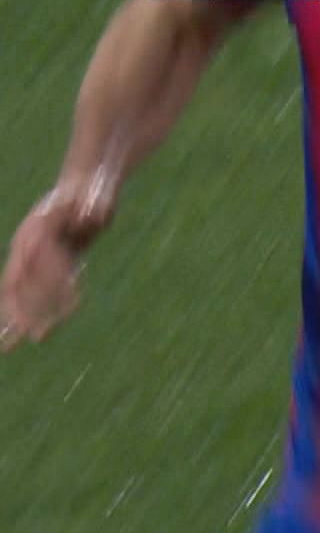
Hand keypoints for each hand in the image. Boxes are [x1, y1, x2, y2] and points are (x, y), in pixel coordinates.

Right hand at [2, 169, 117, 348]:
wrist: (86, 185)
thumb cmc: (92, 188)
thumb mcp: (97, 195)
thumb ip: (95, 205)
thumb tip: (95, 215)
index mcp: (38, 227)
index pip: (40, 260)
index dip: (53, 282)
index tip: (71, 305)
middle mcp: (29, 243)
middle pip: (19, 281)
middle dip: (21, 310)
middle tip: (23, 338)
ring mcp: (33, 254)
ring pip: (20, 292)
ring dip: (18, 319)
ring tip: (9, 347)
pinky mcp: (48, 263)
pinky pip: (35, 292)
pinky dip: (33, 312)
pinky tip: (35, 335)